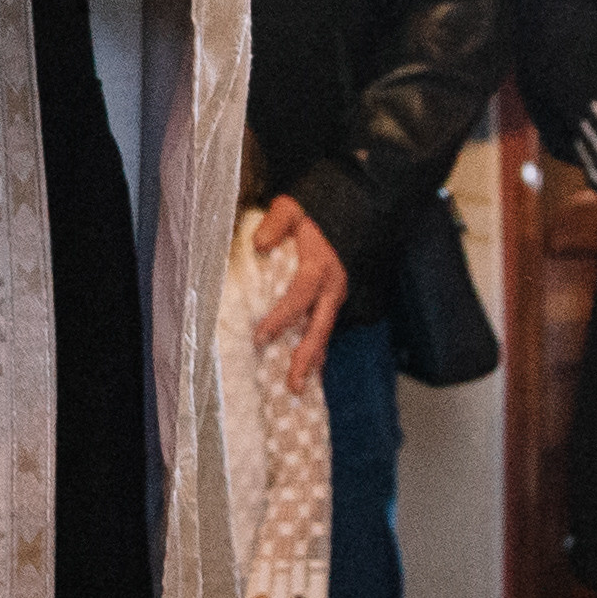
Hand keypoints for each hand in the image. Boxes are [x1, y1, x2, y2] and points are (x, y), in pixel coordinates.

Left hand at [253, 195, 350, 393]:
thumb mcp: (289, 209)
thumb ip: (276, 223)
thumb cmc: (306, 216)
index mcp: (319, 268)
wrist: (337, 217)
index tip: (259, 337)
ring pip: (323, 334)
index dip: (281, 318)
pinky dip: (314, 352)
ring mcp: (334, 298)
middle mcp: (331, 288)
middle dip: (306, 356)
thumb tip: (259, 244)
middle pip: (319, 327)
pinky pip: (323, 331)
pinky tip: (305, 372)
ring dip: (312, 361)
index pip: (299, 298)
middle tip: (292, 384)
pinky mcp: (331, 304)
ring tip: (297, 388)